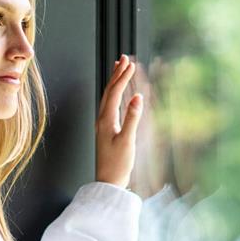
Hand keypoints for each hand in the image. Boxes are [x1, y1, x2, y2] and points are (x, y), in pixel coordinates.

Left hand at [95, 54, 142, 187]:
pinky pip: (109, 106)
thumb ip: (133, 118)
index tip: (131, 64)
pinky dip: (114, 94)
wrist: (108, 182)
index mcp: (106, 120)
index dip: (123, 77)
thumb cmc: (118, 164)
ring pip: (107, 97)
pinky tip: (118, 93)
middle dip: (117, 74)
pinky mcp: (106, 130)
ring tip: (119, 69)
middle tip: (123, 58)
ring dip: (114, 82)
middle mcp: (102, 120)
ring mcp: (103, 125)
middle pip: (108, 91)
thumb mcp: (127, 141)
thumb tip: (138, 97)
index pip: (114, 92)